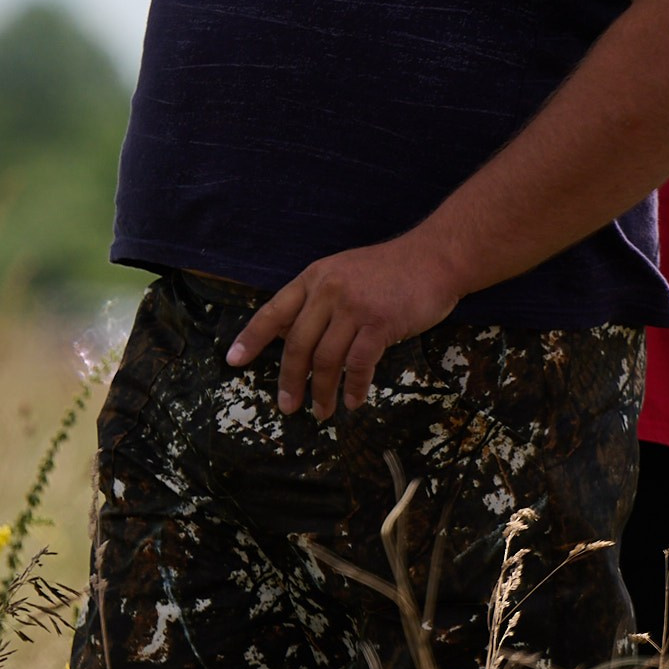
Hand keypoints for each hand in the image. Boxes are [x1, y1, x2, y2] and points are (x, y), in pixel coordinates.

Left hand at [224, 238, 461, 419]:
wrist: (435, 257)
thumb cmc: (390, 270)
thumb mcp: (343, 273)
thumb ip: (317, 299)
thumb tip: (290, 335)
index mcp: (314, 278)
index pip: (273, 311)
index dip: (251, 338)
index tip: (233, 361)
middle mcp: (328, 290)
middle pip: (297, 344)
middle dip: (290, 380)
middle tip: (287, 406)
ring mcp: (354, 306)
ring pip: (326, 360)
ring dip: (321, 392)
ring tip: (321, 411)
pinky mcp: (380, 323)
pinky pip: (358, 364)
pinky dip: (353, 387)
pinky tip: (352, 401)